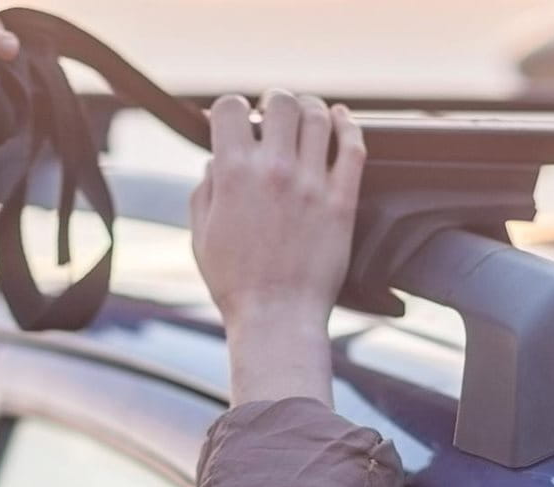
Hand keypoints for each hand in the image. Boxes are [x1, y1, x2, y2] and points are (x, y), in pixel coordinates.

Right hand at [189, 91, 364, 403]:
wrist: (276, 317)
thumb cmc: (233, 282)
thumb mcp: (201, 234)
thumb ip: (205, 190)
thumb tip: (216, 160)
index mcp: (233, 174)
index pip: (231, 108)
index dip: (229, 108)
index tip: (234, 120)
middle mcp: (274, 170)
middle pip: (280, 103)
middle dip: (272, 102)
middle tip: (272, 113)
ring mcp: (312, 184)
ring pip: (318, 118)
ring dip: (310, 108)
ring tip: (307, 114)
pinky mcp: (342, 201)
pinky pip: (353, 149)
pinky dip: (348, 126)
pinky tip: (342, 120)